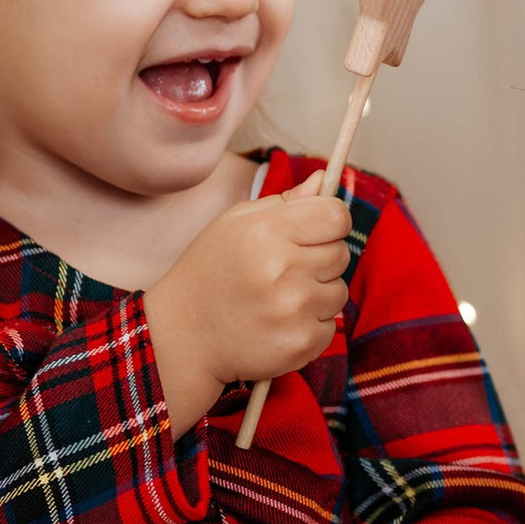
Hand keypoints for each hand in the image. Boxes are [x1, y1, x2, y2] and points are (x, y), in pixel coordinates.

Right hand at [144, 182, 353, 431]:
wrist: (183, 335)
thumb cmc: (211, 272)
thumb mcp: (235, 224)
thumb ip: (284, 202)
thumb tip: (322, 179)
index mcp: (267, 231)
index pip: (336, 216)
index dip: (331, 221)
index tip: (318, 230)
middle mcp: (283, 269)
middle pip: (341, 254)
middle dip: (320, 259)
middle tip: (283, 270)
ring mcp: (293, 310)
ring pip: (339, 292)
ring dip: (317, 294)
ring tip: (278, 298)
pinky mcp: (300, 344)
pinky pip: (330, 326)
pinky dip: (311, 326)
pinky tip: (279, 323)